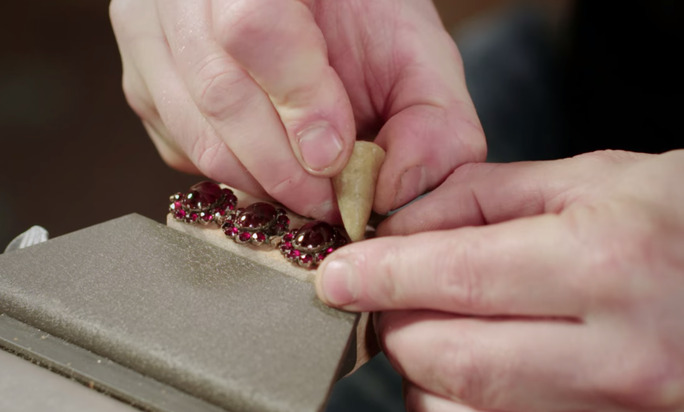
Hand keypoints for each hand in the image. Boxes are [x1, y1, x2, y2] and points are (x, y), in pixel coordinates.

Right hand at [110, 0, 484, 219]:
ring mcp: (150, 38)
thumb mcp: (413, 48)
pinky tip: (269, 163)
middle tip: (329, 199)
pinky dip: (232, 174)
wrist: (306, 7)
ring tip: (307, 191)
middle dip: (283, 166)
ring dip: (260, 180)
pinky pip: (180, 151)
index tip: (335, 155)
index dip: (297, 100)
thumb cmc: (358, 22)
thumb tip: (394, 192)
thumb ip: (432, 115)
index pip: (253, 26)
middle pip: (217, 92)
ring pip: (194, 134)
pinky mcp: (142, 85)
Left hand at [316, 150, 683, 410]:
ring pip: (458, 410)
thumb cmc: (679, 219)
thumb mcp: (590, 179)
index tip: (335, 274)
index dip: (380, 276)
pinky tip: (476, 360)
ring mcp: (613, 411)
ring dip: (422, 369)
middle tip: (386, 291)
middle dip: (394, 323)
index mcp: (604, 264)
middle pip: (445, 358)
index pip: (455, 278)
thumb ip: (479, 198)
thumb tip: (395, 228)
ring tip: (438, 324)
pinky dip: (459, 400)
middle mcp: (613, 354)